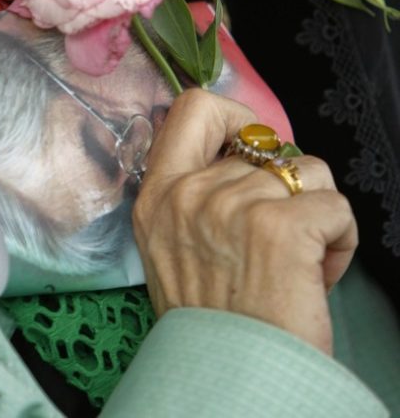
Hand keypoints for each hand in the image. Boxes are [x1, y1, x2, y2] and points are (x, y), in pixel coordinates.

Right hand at [133, 88, 357, 354]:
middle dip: (287, 188)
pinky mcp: (281, 227)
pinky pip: (336, 206)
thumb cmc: (212, 326)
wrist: (230, 388)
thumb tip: (244, 156)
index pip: (193, 108)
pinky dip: (340, 240)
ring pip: (310, 173)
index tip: (253, 153)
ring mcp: (233, 205)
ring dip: (316, 216)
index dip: (235, 120)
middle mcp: (189, 194)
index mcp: (157, 195)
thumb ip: (194, 196)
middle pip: (268, 147)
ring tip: (300, 263)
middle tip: (282, 234)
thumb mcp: (173, 248)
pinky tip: (319, 274)